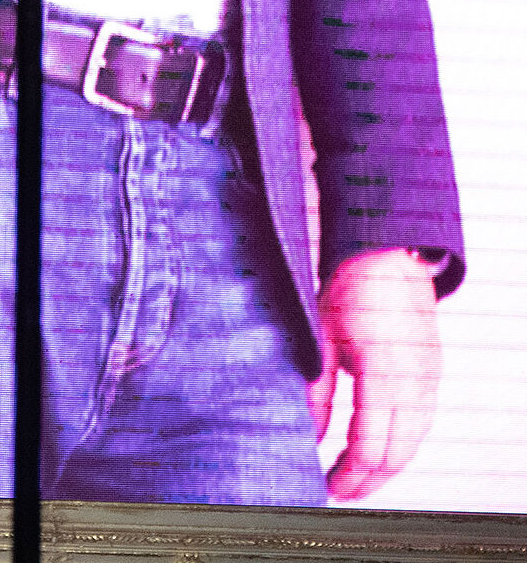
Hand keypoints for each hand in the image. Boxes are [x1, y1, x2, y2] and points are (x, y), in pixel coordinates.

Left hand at [308, 247, 441, 499]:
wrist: (387, 254)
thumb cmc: (348, 288)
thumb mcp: (321, 337)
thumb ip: (317, 390)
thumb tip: (309, 436)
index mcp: (382, 374)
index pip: (368, 447)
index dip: (347, 475)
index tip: (326, 485)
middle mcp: (413, 384)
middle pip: (395, 457)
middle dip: (367, 481)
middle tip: (338, 490)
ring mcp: (429, 380)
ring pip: (413, 445)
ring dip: (385, 468)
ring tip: (354, 475)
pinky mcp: (434, 374)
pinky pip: (421, 425)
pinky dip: (401, 446)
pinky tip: (377, 448)